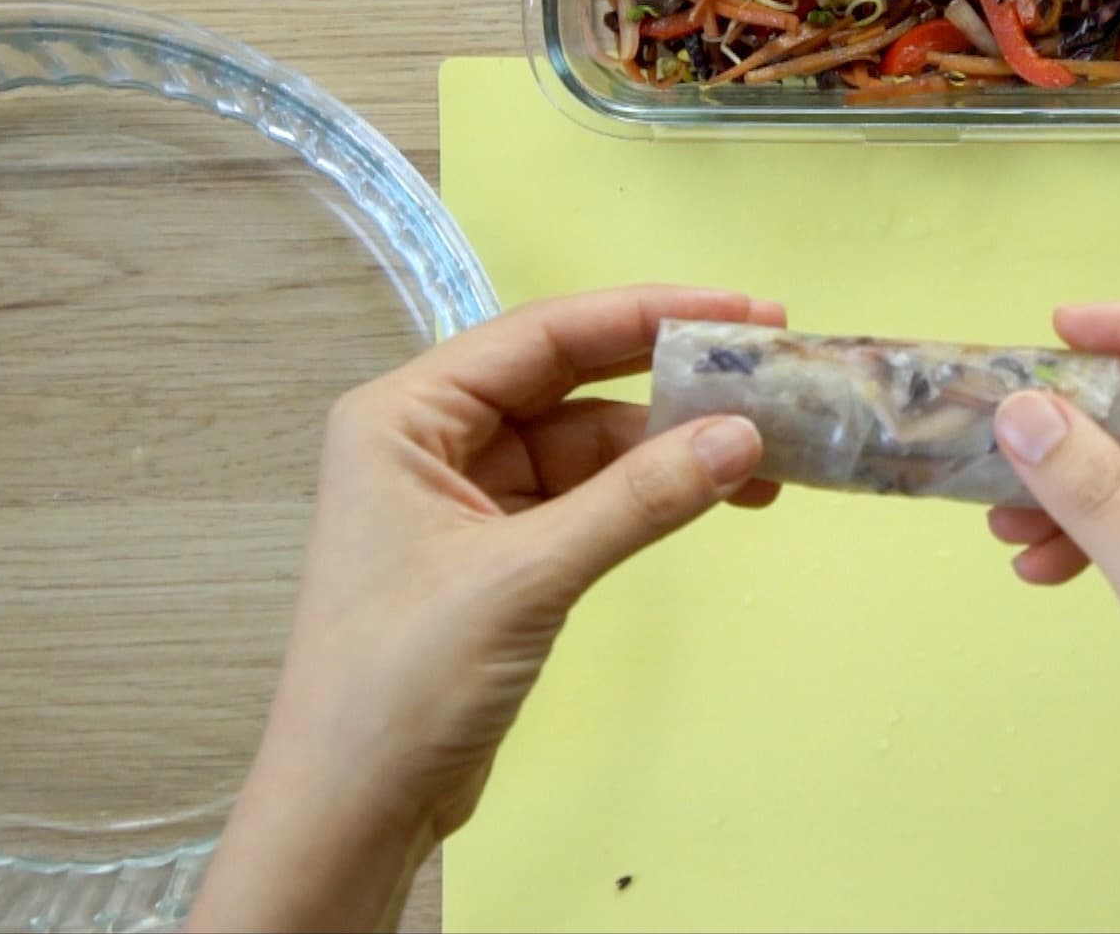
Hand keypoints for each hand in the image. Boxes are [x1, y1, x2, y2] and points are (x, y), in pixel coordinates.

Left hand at [187, 286, 784, 933]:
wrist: (353, 808)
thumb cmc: (403, 681)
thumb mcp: (526, 577)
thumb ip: (637, 500)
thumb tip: (741, 436)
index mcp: (405, 415)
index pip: (541, 336)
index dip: (645, 314)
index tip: (740, 310)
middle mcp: (433, 439)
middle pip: (569, 379)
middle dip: (668, 374)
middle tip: (767, 363)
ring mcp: (468, 496)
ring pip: (589, 442)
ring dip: (670, 444)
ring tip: (766, 451)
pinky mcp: (500, 551)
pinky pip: (589, 496)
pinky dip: (650, 493)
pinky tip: (715, 493)